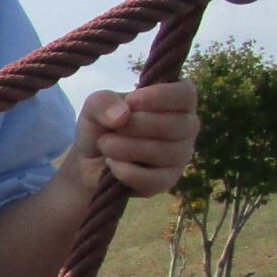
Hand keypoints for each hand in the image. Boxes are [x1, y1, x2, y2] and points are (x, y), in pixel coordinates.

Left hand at [72, 82, 198, 197]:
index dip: (159, 96)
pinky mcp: (167, 181)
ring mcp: (180, 156)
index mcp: (177, 101)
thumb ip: (103, 101)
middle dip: (133, 125)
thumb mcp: (95, 107)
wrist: (90, 162)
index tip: (131, 101)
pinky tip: (112, 164)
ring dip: (123, 147)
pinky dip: (124, 171)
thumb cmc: (102, 126)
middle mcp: (186, 128)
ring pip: (160, 151)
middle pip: (172, 124)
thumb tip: (122, 116)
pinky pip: (151, 179)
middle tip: (112, 128)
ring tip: (105, 145)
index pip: (185, 94)